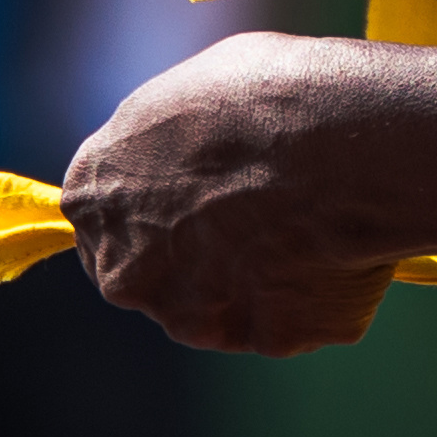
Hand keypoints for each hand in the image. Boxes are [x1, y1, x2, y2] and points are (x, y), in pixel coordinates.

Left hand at [61, 35, 403, 355]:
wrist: (342, 143)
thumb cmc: (265, 96)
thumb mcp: (189, 95)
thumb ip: (168, 146)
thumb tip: (190, 155)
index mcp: (94, 197)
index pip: (106, 217)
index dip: (154, 204)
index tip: (196, 191)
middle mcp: (126, 272)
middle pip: (155, 274)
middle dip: (197, 254)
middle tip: (256, 211)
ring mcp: (192, 316)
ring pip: (222, 307)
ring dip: (256, 280)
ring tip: (307, 218)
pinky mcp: (265, 341)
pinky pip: (291, 318)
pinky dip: (314, 293)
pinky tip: (337, 245)